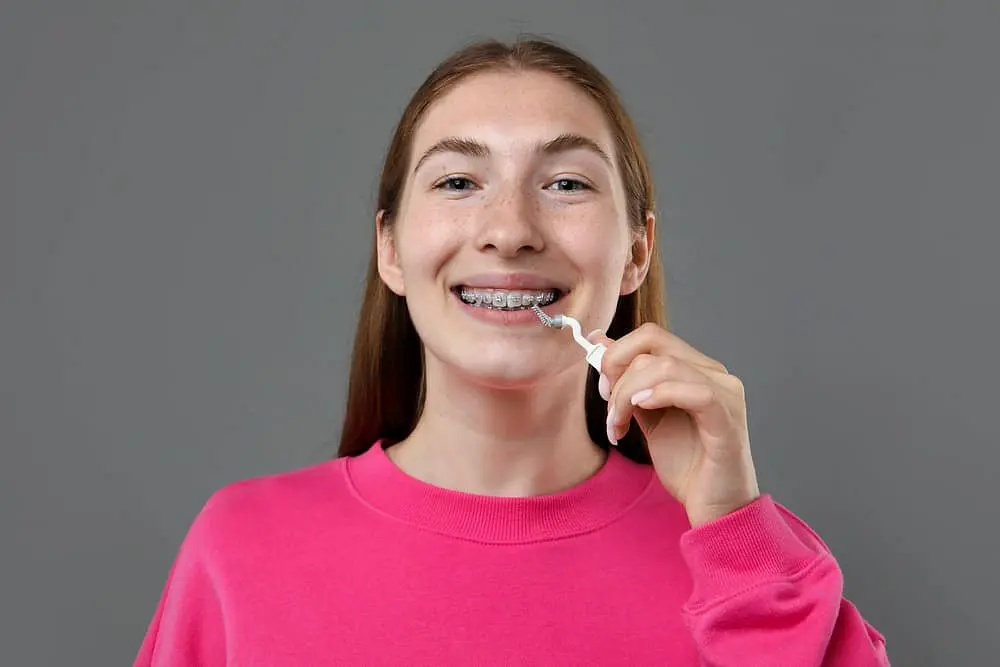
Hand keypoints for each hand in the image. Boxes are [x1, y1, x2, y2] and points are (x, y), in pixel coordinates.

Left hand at [592, 323, 760, 527]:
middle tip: (610, 410)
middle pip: (653, 342)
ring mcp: (726, 393)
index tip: (602, 388)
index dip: (617, 355)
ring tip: (620, 425)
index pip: (650, 336)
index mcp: (696, 368)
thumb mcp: (647, 416)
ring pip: (666, 366)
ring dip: (628, 394)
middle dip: (618, 373)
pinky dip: (661, 396)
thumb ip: (629, 381)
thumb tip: (600, 342)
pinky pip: (697, 392)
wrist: (715, 508)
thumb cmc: (687, 465)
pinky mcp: (728, 419)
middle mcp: (715, 373)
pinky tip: (642, 412)